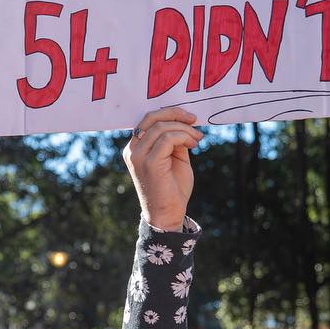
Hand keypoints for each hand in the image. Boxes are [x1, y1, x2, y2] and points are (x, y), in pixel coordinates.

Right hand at [122, 106, 200, 230]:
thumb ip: (175, 141)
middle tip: (194, 120)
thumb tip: (185, 123)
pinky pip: (168, 138)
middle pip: (152, 117)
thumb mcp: (175, 158)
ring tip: (197, 139)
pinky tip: (193, 144)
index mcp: (135, 148)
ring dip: (184, 129)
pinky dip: (183, 137)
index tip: (189, 118)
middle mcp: (132, 150)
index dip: (170, 113)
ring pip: (162, 127)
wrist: (167, 215)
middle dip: (176, 114)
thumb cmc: (172, 189)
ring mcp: (138, 156)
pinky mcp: (149, 162)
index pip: (148, 119)